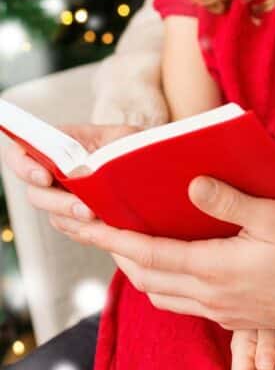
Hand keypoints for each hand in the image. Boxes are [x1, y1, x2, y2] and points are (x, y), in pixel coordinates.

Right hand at [1, 124, 138, 224]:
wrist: (156, 170)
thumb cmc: (139, 146)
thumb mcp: (125, 138)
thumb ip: (104, 150)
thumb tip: (84, 172)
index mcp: (61, 144)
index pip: (22, 151)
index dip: (24, 165)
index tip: (45, 176)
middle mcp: (56, 172)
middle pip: (35, 192)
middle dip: (58, 202)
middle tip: (84, 208)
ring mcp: (64, 197)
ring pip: (54, 215)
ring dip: (74, 219)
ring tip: (99, 218)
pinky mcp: (76, 218)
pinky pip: (71, 229)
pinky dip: (85, 230)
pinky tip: (103, 227)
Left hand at [48, 176, 274, 333]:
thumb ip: (231, 202)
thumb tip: (191, 184)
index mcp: (215, 268)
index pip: (150, 255)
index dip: (115, 240)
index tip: (89, 225)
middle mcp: (209, 295)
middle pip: (145, 278)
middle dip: (118, 254)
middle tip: (100, 229)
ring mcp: (217, 311)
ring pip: (160, 296)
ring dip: (138, 272)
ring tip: (130, 244)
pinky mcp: (228, 317)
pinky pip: (180, 304)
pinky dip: (162, 284)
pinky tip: (171, 265)